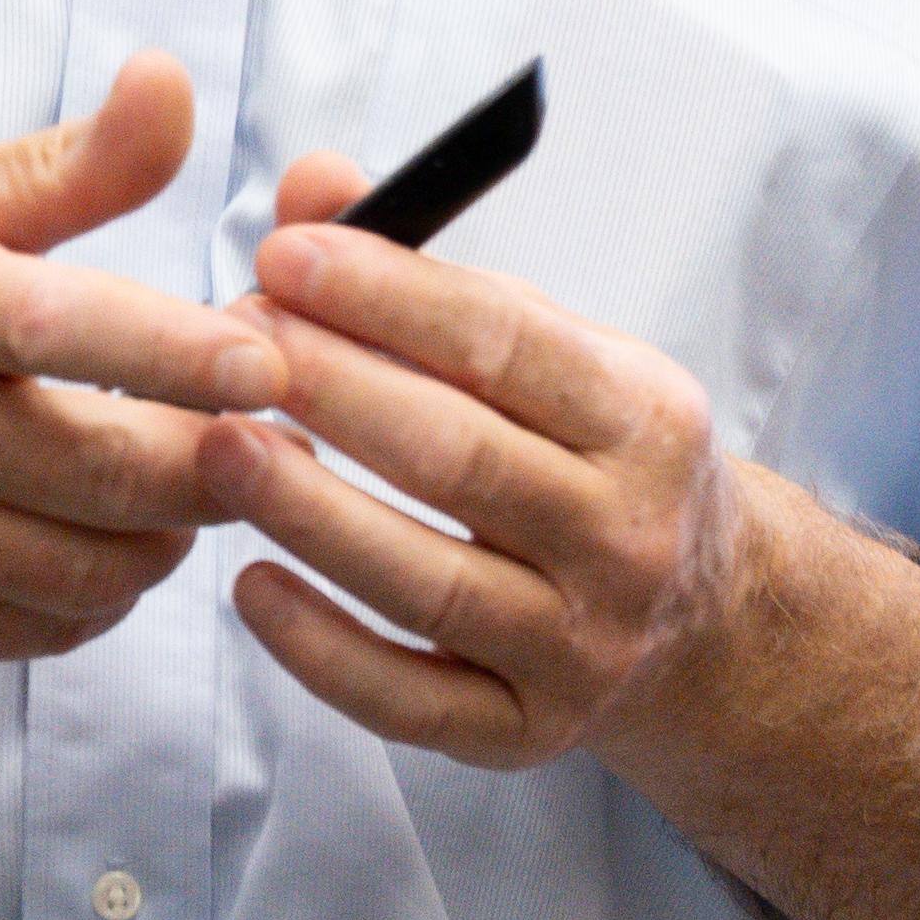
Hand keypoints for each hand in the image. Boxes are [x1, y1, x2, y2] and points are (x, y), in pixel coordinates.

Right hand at [0, 52, 287, 668]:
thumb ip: (70, 163)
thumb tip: (172, 85)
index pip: (65, 327)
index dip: (180, 353)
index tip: (269, 362)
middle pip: (100, 470)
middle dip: (215, 466)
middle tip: (274, 441)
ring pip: (87, 568)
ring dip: (170, 536)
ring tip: (197, 490)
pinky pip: (39, 630)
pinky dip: (100, 596)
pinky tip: (109, 543)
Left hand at [200, 149, 919, 919]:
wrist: (703, 619)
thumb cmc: (593, 454)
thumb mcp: (553, 351)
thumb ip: (431, 274)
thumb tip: (313, 186)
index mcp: (645, 419)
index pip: (506, 346)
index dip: (386, 296)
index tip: (283, 253)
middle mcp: (626, 537)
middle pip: (458, 459)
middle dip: (333, 390)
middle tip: (229, 341)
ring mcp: (581, 648)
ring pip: (426, 582)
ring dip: (308, 512)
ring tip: (216, 445)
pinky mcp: (526, 734)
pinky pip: (408, 701)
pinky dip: (320, 648)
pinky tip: (248, 584)